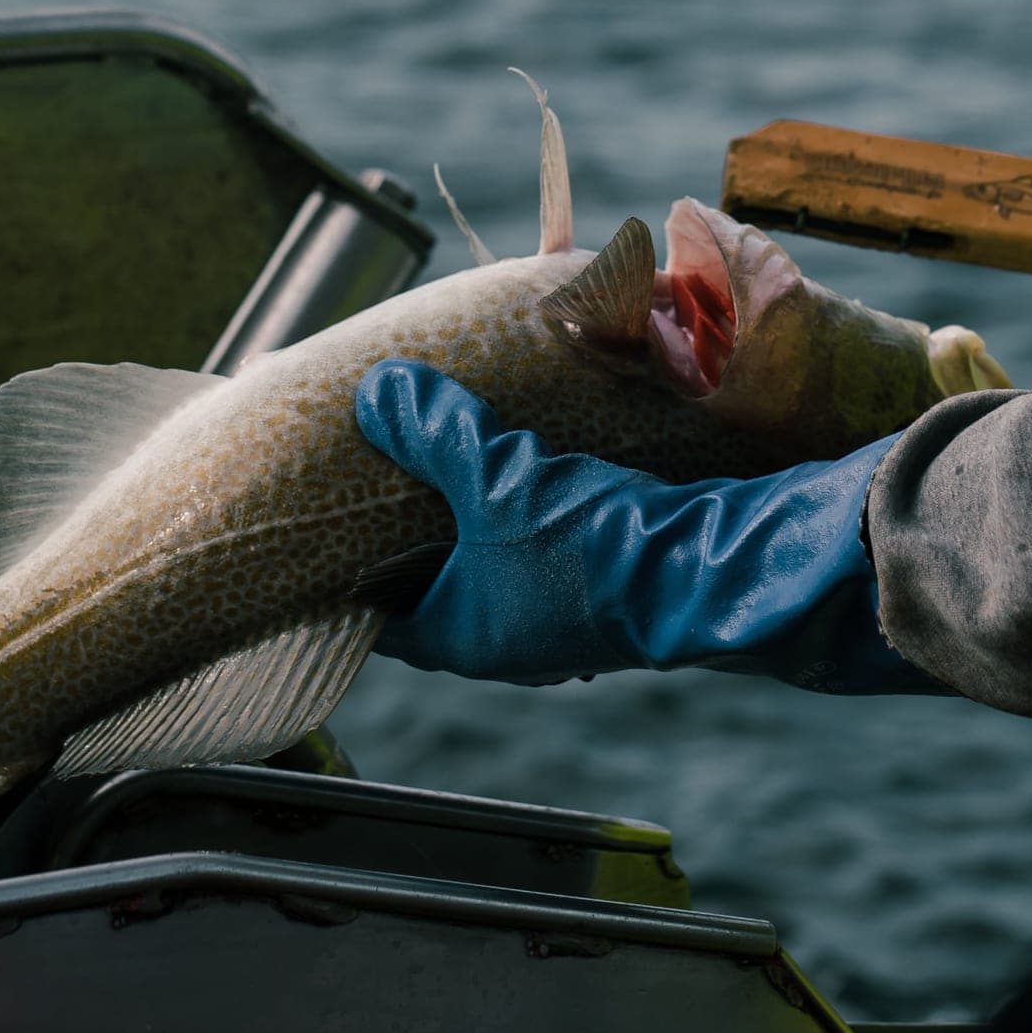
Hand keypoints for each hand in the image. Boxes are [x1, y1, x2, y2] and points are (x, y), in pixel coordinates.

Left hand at [355, 359, 954, 693]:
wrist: (711, 568)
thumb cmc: (592, 545)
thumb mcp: (498, 477)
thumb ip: (435, 432)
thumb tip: (374, 390)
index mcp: (460, 637)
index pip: (376, 617)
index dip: (343, 576)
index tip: (321, 528)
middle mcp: (505, 642)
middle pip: (431, 588)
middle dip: (407, 537)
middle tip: (377, 479)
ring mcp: (557, 621)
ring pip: (489, 569)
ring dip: (471, 526)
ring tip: (446, 462)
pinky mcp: (601, 588)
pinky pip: (539, 553)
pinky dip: (521, 518)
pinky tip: (526, 469)